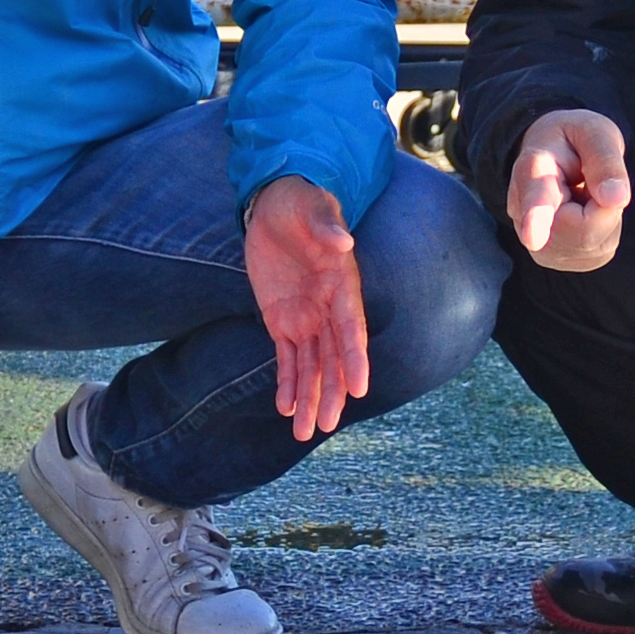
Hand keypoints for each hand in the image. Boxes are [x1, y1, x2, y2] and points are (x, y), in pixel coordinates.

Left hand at [243, 175, 373, 440]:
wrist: (276, 203)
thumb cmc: (300, 201)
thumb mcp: (311, 207)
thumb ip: (327, 225)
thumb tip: (343, 242)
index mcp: (342, 284)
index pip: (350, 328)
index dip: (354, 358)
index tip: (357, 387)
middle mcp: (328, 308)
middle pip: (332, 358)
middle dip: (330, 391)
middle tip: (326, 424)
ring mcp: (306, 318)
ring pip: (311, 367)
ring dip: (310, 398)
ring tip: (306, 432)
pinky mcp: (282, 321)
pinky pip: (287, 359)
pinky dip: (287, 383)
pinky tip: (287, 409)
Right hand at [503, 108, 631, 273]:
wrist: (553, 155)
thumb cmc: (575, 141)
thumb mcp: (595, 133)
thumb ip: (605, 161)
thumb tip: (618, 200)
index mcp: (532, 170)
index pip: (535, 197)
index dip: (535, 220)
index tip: (534, 239)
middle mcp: (523, 213)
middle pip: (583, 231)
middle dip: (604, 208)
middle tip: (591, 180)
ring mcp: (535, 243)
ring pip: (593, 243)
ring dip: (603, 219)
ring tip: (584, 194)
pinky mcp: (554, 258)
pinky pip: (597, 252)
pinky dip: (602, 232)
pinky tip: (584, 213)